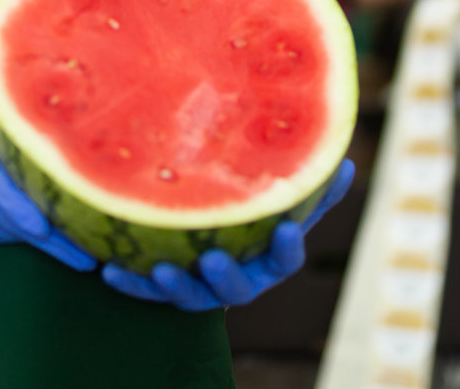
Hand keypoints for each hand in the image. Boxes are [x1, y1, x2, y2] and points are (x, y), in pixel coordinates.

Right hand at [0, 80, 94, 270]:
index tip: (44, 225)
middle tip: (93, 247)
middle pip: (10, 216)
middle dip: (50, 234)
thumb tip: (19, 74)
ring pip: (6, 229)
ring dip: (44, 242)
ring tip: (85, 250)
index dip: (19, 206)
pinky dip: (23, 236)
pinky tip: (54, 240)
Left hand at [101, 159, 355, 310]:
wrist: (207, 240)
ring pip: (191, 297)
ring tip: (160, 268)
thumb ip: (310, 186)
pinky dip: (131, 283)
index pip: (287, 259)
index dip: (288, 248)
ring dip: (175, 286)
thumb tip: (349, 162)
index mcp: (269, 260)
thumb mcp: (282, 202)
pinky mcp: (165, 292)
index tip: (285, 231)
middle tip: (214, 259)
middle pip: (238, 289)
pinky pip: (147, 293)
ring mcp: (202, 290)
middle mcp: (238, 280)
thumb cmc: (254, 215)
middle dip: (226, 277)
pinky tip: (110, 270)